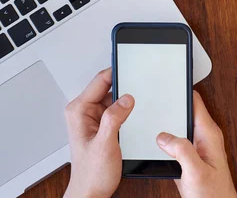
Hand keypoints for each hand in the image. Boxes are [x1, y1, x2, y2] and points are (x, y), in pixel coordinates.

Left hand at [64, 68, 134, 197]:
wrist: (92, 191)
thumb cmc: (92, 173)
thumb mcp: (105, 145)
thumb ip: (114, 119)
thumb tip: (126, 98)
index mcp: (79, 111)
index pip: (101, 80)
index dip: (118, 71)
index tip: (134, 67)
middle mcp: (85, 111)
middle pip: (110, 86)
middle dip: (126, 87)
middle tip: (141, 90)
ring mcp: (95, 117)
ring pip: (116, 97)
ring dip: (128, 101)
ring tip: (138, 108)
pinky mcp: (104, 123)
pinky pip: (119, 108)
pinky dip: (129, 110)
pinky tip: (135, 117)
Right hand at [156, 91, 236, 197]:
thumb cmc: (213, 194)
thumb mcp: (196, 171)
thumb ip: (182, 151)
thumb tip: (164, 136)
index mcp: (208, 134)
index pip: (196, 102)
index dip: (182, 90)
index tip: (168, 83)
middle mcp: (202, 137)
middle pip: (184, 112)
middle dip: (169, 106)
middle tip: (151, 100)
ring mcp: (194, 147)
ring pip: (177, 127)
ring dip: (165, 124)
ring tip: (148, 118)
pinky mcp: (186, 158)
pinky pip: (173, 142)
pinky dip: (163, 141)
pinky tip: (152, 142)